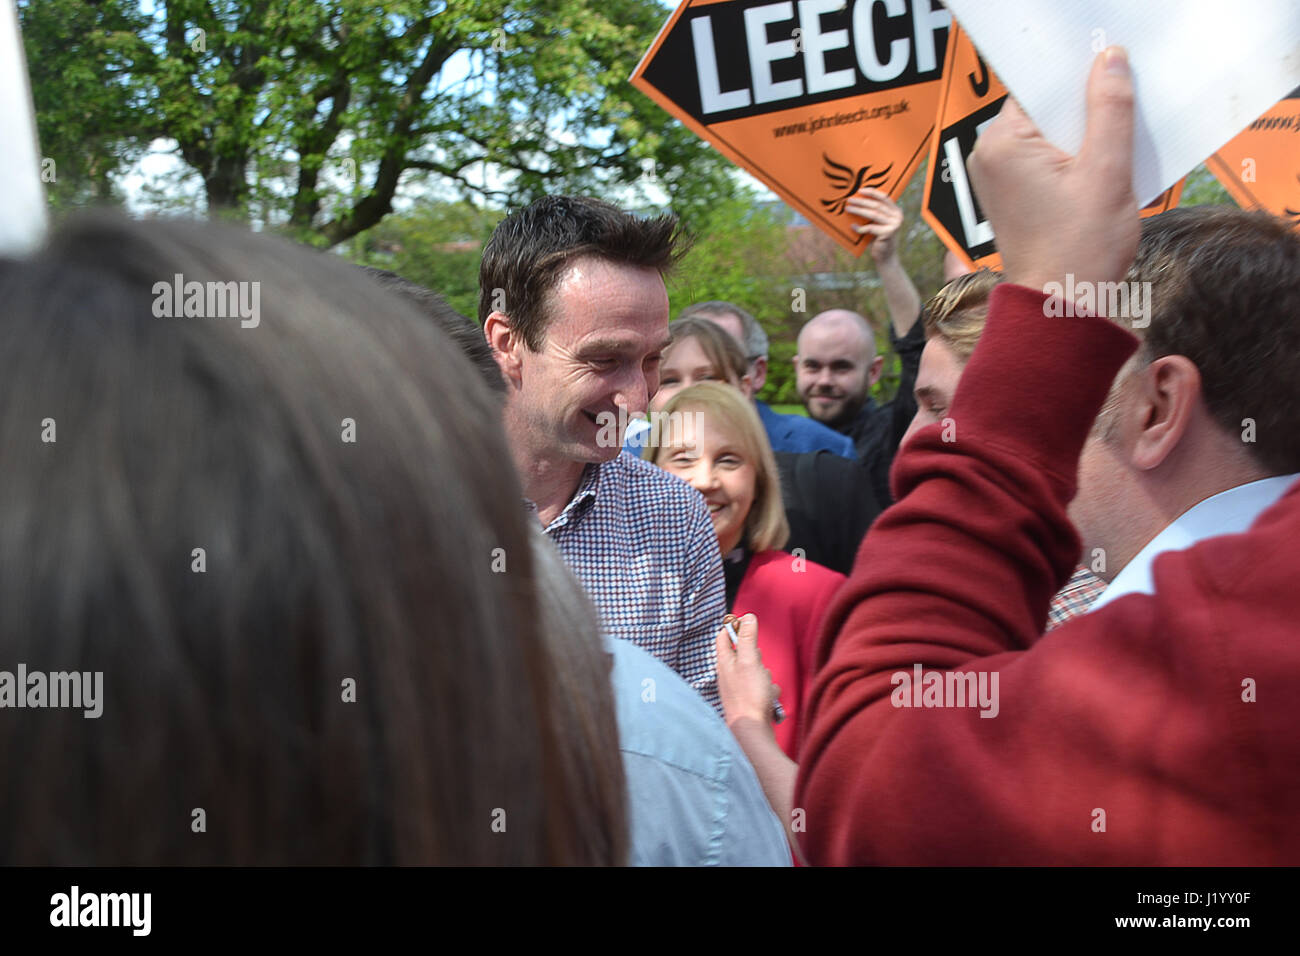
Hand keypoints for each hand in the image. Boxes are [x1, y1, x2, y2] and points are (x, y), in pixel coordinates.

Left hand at [716, 613, 779, 727]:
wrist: (751, 731)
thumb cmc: (749, 695)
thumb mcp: (750, 660)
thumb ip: (747, 638)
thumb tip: (747, 617)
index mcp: (724, 662)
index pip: (723, 637)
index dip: (734, 627)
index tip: (748, 626)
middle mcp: (728, 674)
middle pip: (744, 653)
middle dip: (757, 657)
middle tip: (759, 663)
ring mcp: (738, 688)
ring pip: (757, 671)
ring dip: (765, 676)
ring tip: (764, 686)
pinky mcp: (749, 700)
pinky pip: (763, 688)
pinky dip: (768, 691)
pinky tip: (768, 699)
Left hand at [846, 187, 903, 262]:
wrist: (886, 257)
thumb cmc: (878, 239)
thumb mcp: (877, 224)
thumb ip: (873, 214)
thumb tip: (856, 202)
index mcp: (896, 211)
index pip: (884, 198)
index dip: (872, 192)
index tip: (860, 190)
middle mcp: (897, 216)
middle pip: (877, 205)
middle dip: (862, 201)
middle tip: (850, 200)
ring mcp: (894, 224)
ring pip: (873, 214)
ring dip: (859, 211)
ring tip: (848, 209)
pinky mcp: (888, 233)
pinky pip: (871, 228)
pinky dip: (861, 228)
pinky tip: (853, 227)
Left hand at [967, 47, 1139, 294]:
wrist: (1060, 308)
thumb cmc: (1080, 249)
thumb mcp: (1107, 171)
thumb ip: (1110, 109)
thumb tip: (1110, 59)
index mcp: (1001, 143)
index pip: (1042, 88)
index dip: (1079, 86)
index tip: (1110, 97)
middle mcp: (989, 156)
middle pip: (1047, 112)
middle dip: (1085, 117)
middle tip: (1116, 136)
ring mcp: (997, 178)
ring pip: (1052, 138)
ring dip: (1085, 143)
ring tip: (1108, 166)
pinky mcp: (1012, 196)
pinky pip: (1048, 162)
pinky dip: (1075, 165)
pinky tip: (1098, 182)